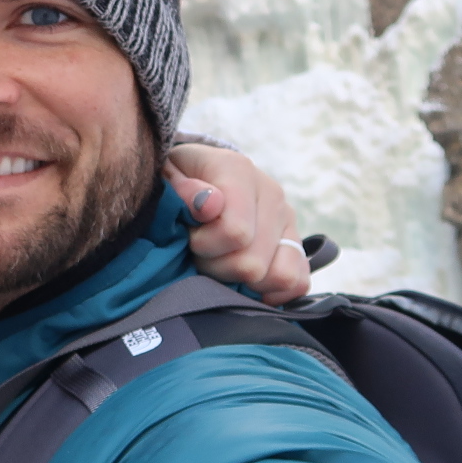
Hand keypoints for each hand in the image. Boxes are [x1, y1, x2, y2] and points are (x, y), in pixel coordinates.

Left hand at [165, 141, 311, 302]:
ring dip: (243, 282)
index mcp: (238, 170)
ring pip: (278, 276)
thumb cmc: (175, 184)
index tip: (189, 235)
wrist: (195, 181)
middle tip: (200, 253)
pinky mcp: (296, 244)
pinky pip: (297, 282)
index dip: (204, 245)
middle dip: (217, 267)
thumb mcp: (164, 177)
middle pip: (253, 262)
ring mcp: (287, 219)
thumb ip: (182, 190)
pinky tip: (245, 284)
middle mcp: (271, 193)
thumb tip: (210, 204)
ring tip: (222, 264)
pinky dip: (271, 292)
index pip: (235, 231)